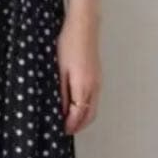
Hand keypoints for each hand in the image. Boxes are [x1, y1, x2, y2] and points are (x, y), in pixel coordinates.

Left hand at [56, 13, 101, 134]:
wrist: (84, 26)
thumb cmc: (68, 45)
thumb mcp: (59, 70)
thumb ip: (61, 93)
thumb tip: (61, 111)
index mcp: (83, 86)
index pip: (78, 114)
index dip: (70, 125)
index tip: (61, 130)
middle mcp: (94, 87)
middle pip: (90, 115)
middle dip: (78, 125)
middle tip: (65, 130)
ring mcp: (98, 81)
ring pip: (93, 107)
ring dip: (83, 117)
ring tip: (69, 120)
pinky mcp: (98, 76)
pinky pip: (94, 99)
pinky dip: (86, 107)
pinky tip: (76, 104)